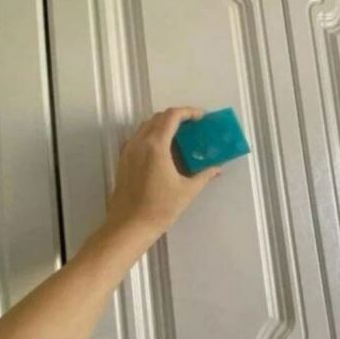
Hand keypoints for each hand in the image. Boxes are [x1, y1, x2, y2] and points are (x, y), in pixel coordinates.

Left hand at [104, 107, 220, 239]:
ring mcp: (128, 150)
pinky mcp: (123, 160)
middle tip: (193, 127)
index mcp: (156, 146)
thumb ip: (204, 175)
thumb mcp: (187, 191)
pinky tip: (163, 151)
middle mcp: (139, 143)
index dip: (188, 112)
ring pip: (146, 126)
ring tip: (179, 137)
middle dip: (177, 117)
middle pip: (158, 118)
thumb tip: (217, 169)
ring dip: (163, 125)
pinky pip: (138, 138)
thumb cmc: (159, 208)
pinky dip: (152, 136)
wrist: (129, 226)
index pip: (172, 116)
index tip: (201, 117)